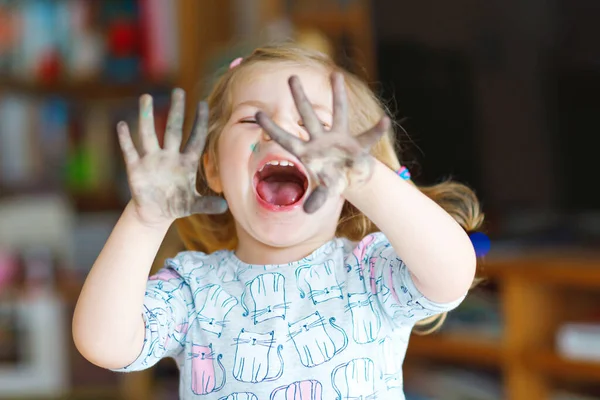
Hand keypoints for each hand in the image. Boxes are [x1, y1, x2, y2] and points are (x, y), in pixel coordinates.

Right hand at [116, 89, 226, 225]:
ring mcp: (152, 160)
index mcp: (186, 163)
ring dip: (147, 117)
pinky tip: (122, 125)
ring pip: (149, 134)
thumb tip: (225, 207)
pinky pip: (130, 151)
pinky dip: (125, 139)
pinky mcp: (136, 169)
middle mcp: (169, 156)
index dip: (200, 122)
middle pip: (173, 130)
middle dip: (176, 111)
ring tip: (146, 97)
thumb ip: (207, 204)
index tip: (203, 103)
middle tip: (178, 91)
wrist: (155, 213)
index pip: (195, 138)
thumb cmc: (177, 204)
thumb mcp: (193, 205)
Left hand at [256, 72, 389, 213]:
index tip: (256, 113)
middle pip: (307, 115)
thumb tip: (307, 211)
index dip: (271, 127)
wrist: (348, 179)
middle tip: (291, 76)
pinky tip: (385, 122)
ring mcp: (337, 137)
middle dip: (299, 97)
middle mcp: (320, 139)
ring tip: (336, 75)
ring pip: (337, 112)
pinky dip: (377, 131)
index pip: (285, 138)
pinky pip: (368, 136)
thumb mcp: (325, 192)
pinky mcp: (355, 142)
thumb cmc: (332, 182)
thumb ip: (317, 199)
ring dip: (338, 94)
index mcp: (306, 152)